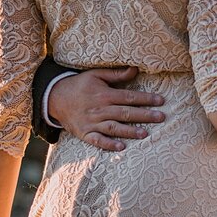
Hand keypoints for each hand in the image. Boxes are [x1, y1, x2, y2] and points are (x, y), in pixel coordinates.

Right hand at [49, 66, 165, 151]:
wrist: (55, 98)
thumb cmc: (79, 85)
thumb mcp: (96, 75)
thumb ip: (116, 74)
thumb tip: (136, 69)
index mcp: (104, 94)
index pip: (129, 97)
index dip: (145, 98)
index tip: (161, 101)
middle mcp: (99, 109)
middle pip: (125, 113)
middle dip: (144, 115)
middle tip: (161, 117)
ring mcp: (92, 122)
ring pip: (114, 127)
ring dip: (129, 131)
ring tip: (145, 133)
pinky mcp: (85, 133)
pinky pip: (97, 140)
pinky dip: (108, 144)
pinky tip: (121, 147)